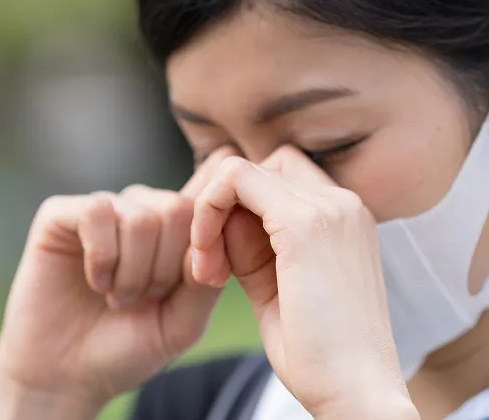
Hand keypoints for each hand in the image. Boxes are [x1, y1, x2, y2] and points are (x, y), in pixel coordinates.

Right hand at [0, 147, 237, 419]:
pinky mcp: (61, 214)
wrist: (67, 375)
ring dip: (131, 272)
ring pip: (139, 216)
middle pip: (176, 210)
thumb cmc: (127, 348)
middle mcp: (139, 211)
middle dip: (164, 269)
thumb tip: (221, 230)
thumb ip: (206, 280)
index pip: (205, 208)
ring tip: (116, 297)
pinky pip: (96, 211)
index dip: (199, 248)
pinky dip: (101, 257)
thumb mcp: (182, 323)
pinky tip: (95, 281)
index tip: (178, 292)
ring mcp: (102, 209)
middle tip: (142, 300)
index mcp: (172, 231)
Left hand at [191, 147, 418, 418]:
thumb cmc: (315, 350)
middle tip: (210, 265)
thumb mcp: (276, 283)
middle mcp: (341, 202)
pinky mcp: (305, 224)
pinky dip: (208, 213)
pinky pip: (235, 180)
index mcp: (341, 217)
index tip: (219, 263)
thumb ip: (252, 243)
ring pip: (240, 171)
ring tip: (211, 272)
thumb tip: (219, 214)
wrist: (354, 392)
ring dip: (210, 213)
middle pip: (257, 170)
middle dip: (221, 208)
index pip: (274, 178)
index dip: (236, 210)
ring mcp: (328, 208)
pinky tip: (210, 266)